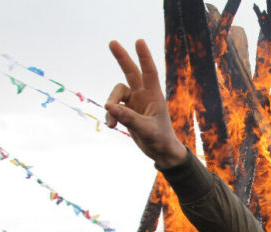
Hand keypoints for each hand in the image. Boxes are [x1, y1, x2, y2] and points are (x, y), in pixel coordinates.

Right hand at [106, 40, 186, 167]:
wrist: (160, 152)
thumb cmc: (160, 140)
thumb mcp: (146, 130)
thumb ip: (129, 119)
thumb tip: (110, 107)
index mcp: (154, 96)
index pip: (149, 72)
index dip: (144, 57)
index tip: (139, 41)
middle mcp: (143, 96)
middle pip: (131, 72)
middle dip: (122, 58)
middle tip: (112, 42)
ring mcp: (135, 103)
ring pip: (117, 94)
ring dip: (111, 105)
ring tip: (111, 123)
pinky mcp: (127, 112)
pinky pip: (114, 108)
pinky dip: (110, 116)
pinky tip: (111, 126)